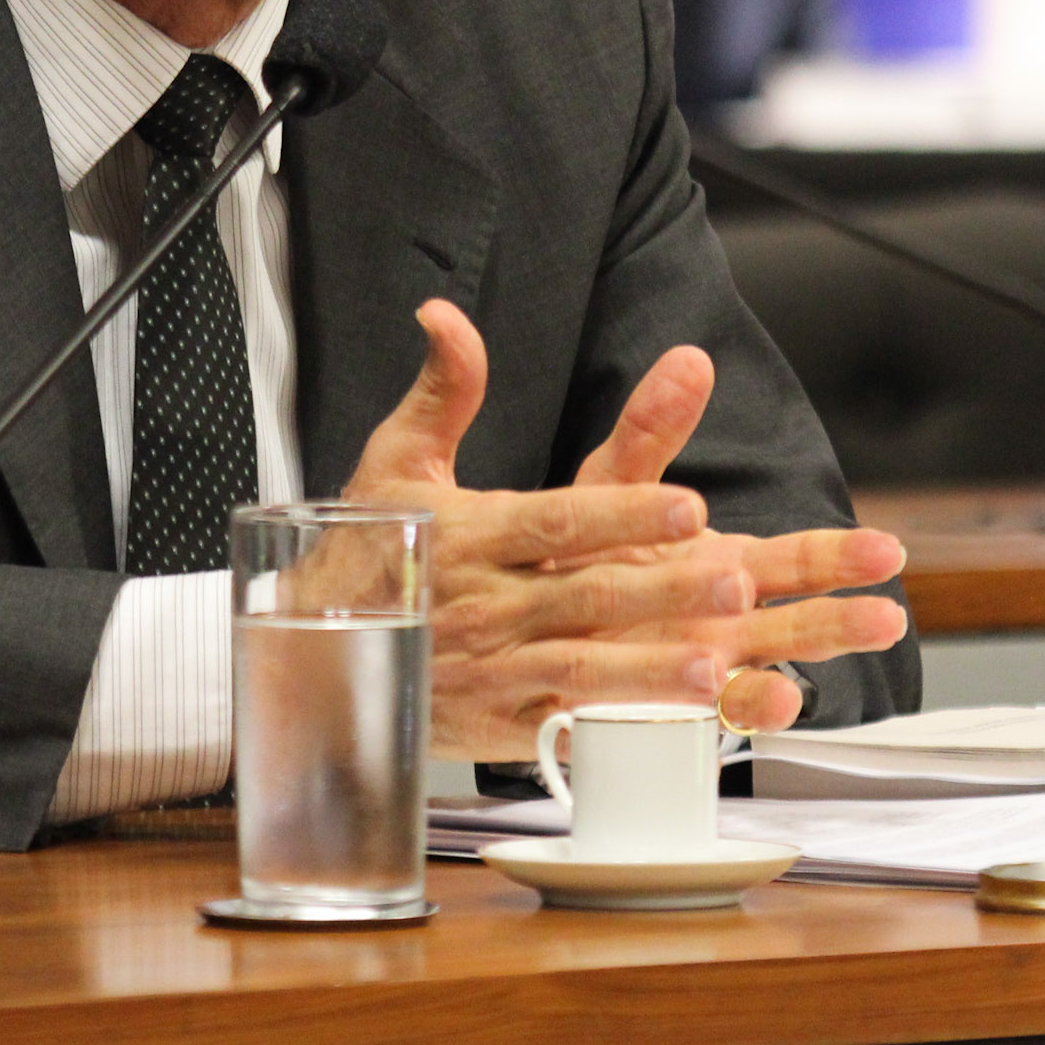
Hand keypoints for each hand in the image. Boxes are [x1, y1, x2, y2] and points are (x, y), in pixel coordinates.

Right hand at [342, 302, 904, 758]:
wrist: (310, 650)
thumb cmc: (365, 550)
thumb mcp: (398, 459)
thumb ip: (445, 389)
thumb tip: (445, 315)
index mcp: (470, 535)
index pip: (556, 521)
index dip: (622, 514)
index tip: (687, 505)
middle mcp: (485, 604)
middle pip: (585, 595)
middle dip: (663, 590)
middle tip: (734, 580)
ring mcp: (493, 670)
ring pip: (580, 670)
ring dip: (650, 672)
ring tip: (715, 668)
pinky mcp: (498, 723)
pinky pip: (563, 727)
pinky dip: (614, 728)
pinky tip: (668, 729)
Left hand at [560, 344, 907, 734]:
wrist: (517, 617)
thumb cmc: (579, 549)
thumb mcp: (612, 483)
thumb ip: (649, 430)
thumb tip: (690, 359)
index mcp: (721, 566)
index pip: (797, 562)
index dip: (841, 558)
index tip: (887, 551)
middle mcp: (720, 622)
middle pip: (796, 622)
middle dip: (841, 619)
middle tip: (884, 616)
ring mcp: (693, 669)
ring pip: (757, 674)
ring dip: (787, 681)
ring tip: (796, 689)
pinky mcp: (652, 707)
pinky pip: (688, 719)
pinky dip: (719, 714)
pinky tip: (749, 706)